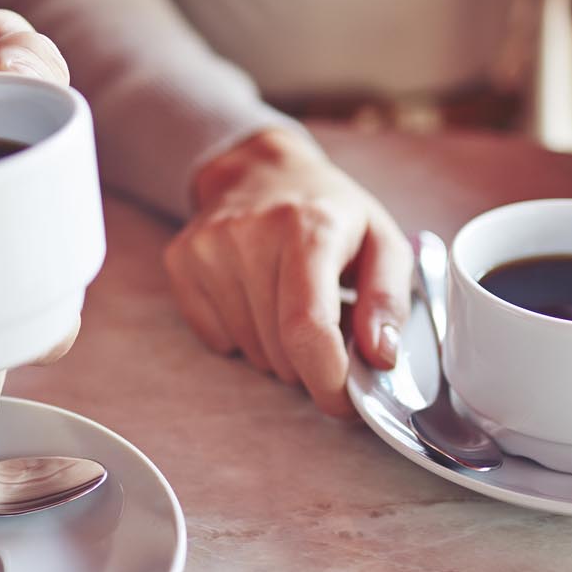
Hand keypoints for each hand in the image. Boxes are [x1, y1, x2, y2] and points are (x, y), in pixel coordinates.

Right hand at [167, 128, 411, 416]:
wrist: (259, 168)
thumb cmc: (328, 211)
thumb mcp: (382, 241)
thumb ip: (389, 301)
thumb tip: (380, 358)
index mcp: (309, 227)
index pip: (307, 328)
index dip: (328, 381)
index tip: (345, 402)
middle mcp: (251, 234)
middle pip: (280, 350)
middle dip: (310, 359)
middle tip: (324, 323)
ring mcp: (208, 248)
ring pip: (250, 351)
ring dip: (277, 348)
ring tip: (287, 301)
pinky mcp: (181, 262)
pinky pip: (216, 340)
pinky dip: (242, 335)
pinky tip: (254, 296)